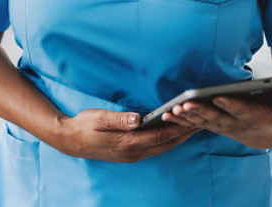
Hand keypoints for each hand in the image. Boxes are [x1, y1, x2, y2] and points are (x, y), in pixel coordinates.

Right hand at [53, 108, 199, 162]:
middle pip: (165, 144)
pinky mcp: (130, 153)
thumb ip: (120, 119)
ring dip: (178, 138)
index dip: (178, 128)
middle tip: (202, 122)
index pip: (159, 135)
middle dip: (184, 134)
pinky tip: (173, 133)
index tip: (193, 119)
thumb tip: (138, 118)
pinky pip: (154, 148)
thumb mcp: (99, 117)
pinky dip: (167, 140)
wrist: (69, 140)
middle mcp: (133, 152)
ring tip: (193, 127)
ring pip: (162, 147)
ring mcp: (132, 155)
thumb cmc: (84, 125)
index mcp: (127, 142)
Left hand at [161, 87, 271, 149]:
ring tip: (171, 111)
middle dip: (199, 111)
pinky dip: (181, 121)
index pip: (240, 110)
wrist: (269, 134)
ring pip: (202, 122)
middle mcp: (235, 124)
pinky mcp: (213, 126)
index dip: (229, 105)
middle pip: (215, 117)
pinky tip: (166, 116)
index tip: (218, 97)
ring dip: (186, 117)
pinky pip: (195, 125)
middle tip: (185, 105)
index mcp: (253, 117)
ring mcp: (222, 126)